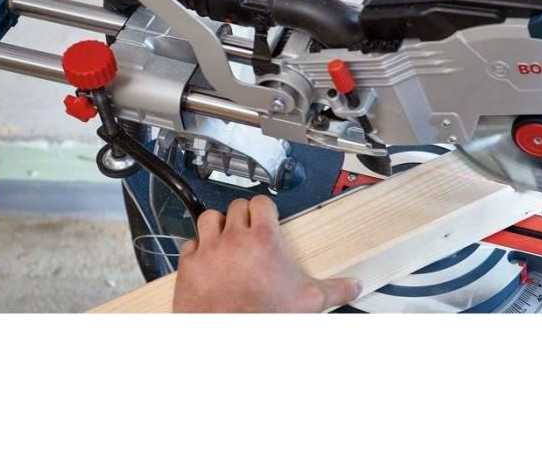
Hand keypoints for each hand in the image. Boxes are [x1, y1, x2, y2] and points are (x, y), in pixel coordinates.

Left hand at [173, 195, 361, 312]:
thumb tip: (352, 286)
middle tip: (248, 233)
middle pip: (236, 208)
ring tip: (225, 239)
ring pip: (209, 219)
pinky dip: (197, 249)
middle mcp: (234, 238)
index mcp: (263, 239)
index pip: (261, 203)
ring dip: (217, 226)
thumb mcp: (308, 301)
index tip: (266, 219)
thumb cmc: (265, 317)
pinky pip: (189, 245)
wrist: (231, 339)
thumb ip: (334, 289)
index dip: (264, 210)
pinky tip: (207, 260)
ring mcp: (209, 250)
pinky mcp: (189, 266)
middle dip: (243, 218)